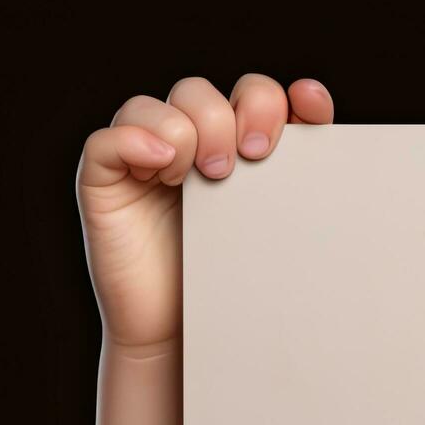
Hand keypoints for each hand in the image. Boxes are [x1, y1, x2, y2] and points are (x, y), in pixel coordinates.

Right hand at [76, 75, 334, 353]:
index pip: (248, 93)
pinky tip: (165, 166)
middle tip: (253, 157)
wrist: (180, 332)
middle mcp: (180, 142)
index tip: (310, 107)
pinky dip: (137, 141)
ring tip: (208, 177)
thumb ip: (294, 178)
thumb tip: (321, 131)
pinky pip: (108, 138)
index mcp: (226, 143)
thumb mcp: (271, 221)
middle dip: (234, 114)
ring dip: (190, 130)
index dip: (278, 95)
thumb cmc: (227, 276)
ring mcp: (138, 157)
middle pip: (202, 91)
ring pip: (156, 106)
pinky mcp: (103, 179)